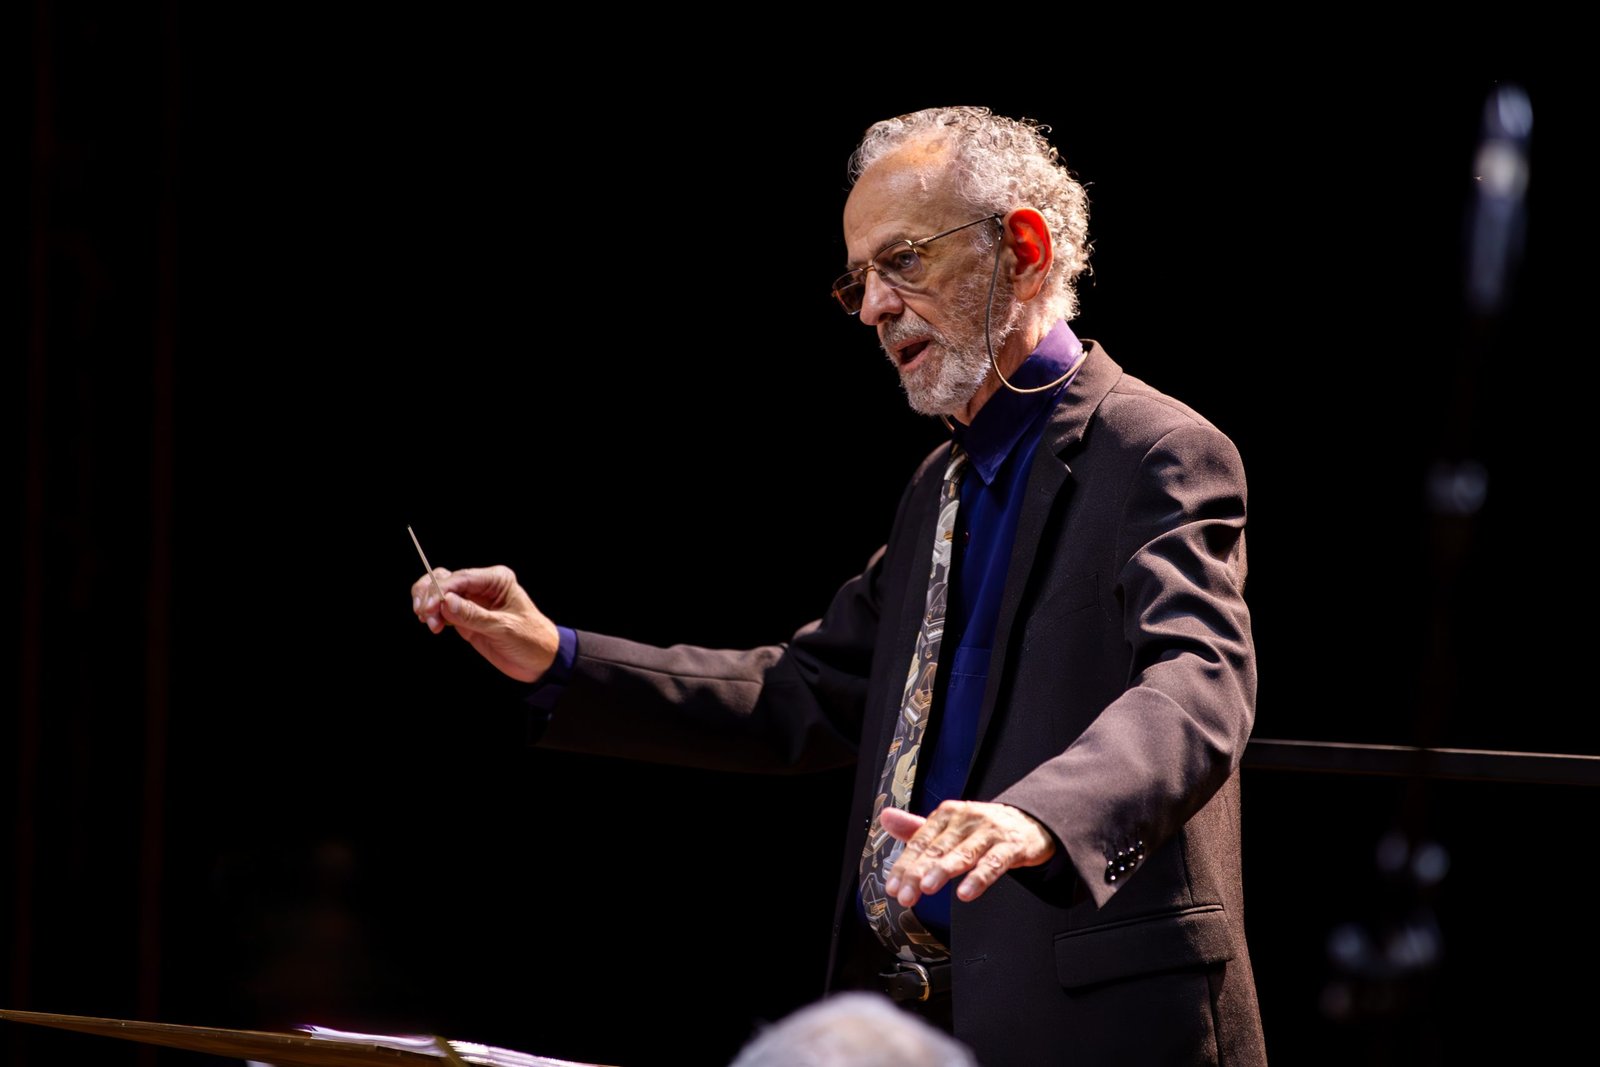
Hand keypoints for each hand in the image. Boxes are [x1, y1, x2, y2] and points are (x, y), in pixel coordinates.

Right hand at [411, 564, 559, 682]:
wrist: (540, 661)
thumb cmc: (531, 640)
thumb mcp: (504, 628)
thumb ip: (474, 616)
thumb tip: (446, 602)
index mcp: (497, 580)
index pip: (461, 577)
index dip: (440, 590)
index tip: (429, 607)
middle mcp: (483, 586)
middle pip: (445, 580)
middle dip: (431, 596)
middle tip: (425, 616)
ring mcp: (473, 601)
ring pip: (439, 592)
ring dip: (429, 605)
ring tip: (430, 624)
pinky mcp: (466, 617)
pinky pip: (442, 609)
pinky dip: (433, 615)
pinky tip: (434, 626)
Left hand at [879, 801, 1055, 905]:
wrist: (1030, 821)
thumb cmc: (984, 827)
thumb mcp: (950, 825)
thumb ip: (917, 827)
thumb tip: (886, 818)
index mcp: (948, 814)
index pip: (920, 841)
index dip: (904, 865)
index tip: (893, 886)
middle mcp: (967, 820)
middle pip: (938, 848)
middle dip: (918, 873)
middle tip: (905, 895)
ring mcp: (990, 832)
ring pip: (963, 853)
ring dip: (943, 870)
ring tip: (927, 887)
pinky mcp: (1011, 846)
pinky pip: (993, 864)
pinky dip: (978, 878)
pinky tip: (966, 892)